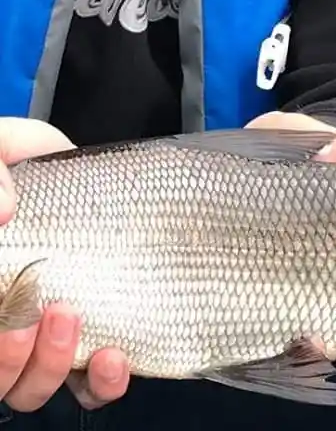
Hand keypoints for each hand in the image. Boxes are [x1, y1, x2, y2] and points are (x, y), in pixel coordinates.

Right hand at [0, 119, 128, 411]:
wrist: (49, 157)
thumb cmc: (9, 159)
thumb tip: (3, 211)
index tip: (4, 307)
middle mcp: (2, 315)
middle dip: (12, 359)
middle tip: (45, 309)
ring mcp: (41, 326)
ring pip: (32, 384)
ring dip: (52, 367)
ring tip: (74, 317)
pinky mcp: (92, 321)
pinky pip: (89, 379)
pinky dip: (101, 381)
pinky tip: (116, 357)